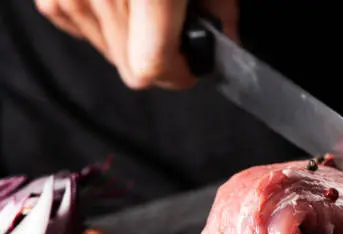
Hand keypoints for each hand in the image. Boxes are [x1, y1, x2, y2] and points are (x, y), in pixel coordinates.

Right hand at [35, 0, 238, 89]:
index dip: (178, 75)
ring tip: (147, 4)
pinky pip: (79, 24)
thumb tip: (221, 38)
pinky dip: (103, 20)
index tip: (192, 68)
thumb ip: (220, 7)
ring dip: (132, 41)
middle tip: (176, 29)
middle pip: (130, 66)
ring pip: (108, 50)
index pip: (152, 67)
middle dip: (161, 59)